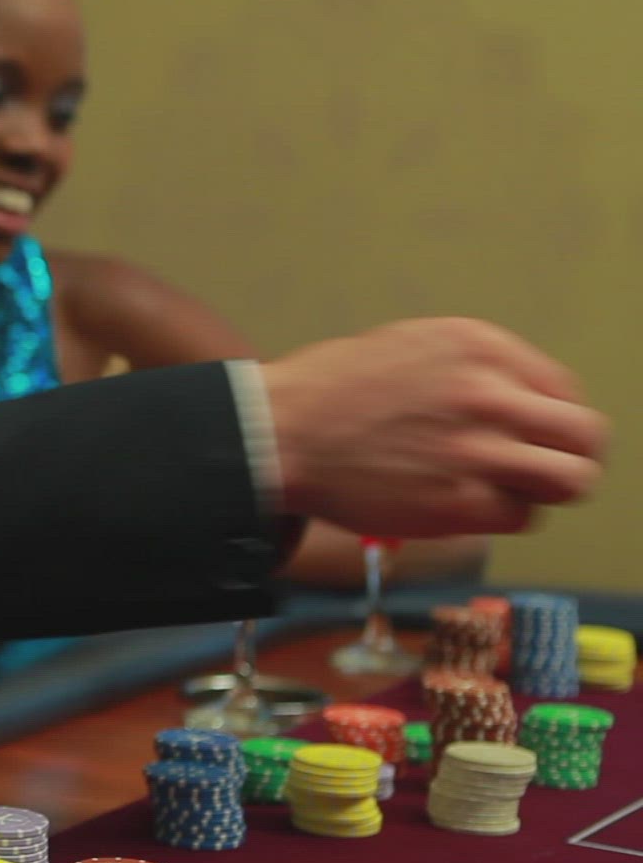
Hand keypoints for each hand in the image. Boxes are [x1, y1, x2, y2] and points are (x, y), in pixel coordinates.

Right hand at [262, 317, 605, 536]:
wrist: (276, 432)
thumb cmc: (327, 392)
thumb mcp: (409, 345)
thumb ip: (473, 367)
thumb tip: (519, 400)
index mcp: (478, 346)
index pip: (565, 391)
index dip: (552, 419)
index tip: (534, 435)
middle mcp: (488, 393)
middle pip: (585, 437)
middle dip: (568, 456)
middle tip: (540, 469)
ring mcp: (477, 449)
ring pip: (568, 481)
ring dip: (542, 490)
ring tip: (504, 490)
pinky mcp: (459, 501)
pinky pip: (519, 517)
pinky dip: (499, 515)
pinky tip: (461, 503)